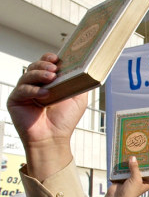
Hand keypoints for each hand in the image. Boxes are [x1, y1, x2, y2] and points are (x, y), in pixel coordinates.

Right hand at [7, 53, 87, 180]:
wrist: (53, 138)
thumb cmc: (64, 120)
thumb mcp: (78, 99)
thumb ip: (79, 83)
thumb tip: (86, 69)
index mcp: (48, 82)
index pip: (45, 64)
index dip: (49, 58)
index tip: (56, 58)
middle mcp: (35, 85)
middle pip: (35, 66)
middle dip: (44, 64)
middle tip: (54, 68)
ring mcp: (24, 92)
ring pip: (27, 74)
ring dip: (39, 73)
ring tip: (51, 77)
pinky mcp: (15, 100)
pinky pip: (22, 89)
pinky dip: (33, 89)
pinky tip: (44, 94)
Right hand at [98, 156, 148, 196]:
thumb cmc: (129, 193)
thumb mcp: (136, 179)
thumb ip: (135, 168)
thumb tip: (133, 158)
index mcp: (146, 183)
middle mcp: (139, 181)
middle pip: (140, 169)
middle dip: (140, 162)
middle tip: (140, 152)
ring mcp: (130, 179)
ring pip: (132, 168)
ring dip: (131, 162)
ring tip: (132, 152)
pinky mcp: (122, 178)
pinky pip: (124, 169)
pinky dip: (123, 165)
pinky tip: (123, 158)